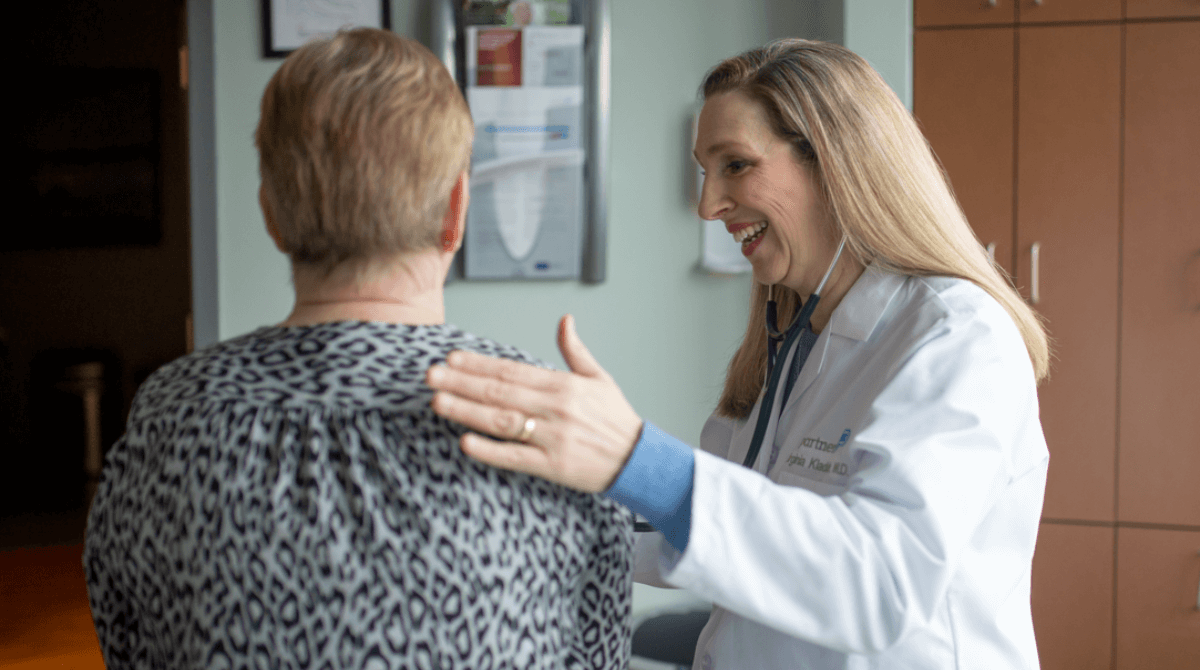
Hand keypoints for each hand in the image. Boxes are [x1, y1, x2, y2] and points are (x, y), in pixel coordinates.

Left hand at [426, 315, 642, 492]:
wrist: (639, 460)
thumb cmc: (616, 420)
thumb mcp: (600, 378)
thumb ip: (576, 350)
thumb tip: (565, 320)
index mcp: (564, 385)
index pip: (512, 370)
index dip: (480, 363)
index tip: (452, 358)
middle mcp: (556, 408)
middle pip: (500, 392)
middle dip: (462, 382)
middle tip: (431, 375)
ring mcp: (553, 438)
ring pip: (502, 421)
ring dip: (467, 411)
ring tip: (438, 402)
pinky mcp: (553, 467)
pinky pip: (515, 457)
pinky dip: (490, 450)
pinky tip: (466, 442)